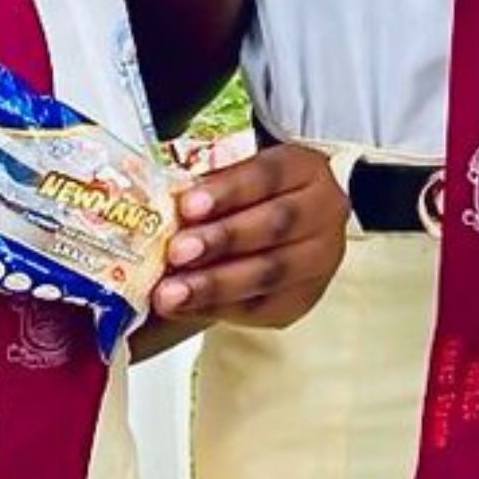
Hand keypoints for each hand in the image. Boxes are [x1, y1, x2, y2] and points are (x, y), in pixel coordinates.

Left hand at [149, 142, 347, 328]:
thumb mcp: (240, 172)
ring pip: (270, 273)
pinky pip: (260, 308)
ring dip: (214, 285)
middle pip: (274, 225)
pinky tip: (183, 308)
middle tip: (176, 252)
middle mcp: (322, 211)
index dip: (228, 190)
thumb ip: (210, 180)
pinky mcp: (301, 299)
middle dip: (221, 240)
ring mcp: (318, 260)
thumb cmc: (253, 194)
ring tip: (169, 294)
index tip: (187, 205)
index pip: (269, 175)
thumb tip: (156, 195)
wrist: (288, 227)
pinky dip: (216, 309)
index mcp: (305, 168)